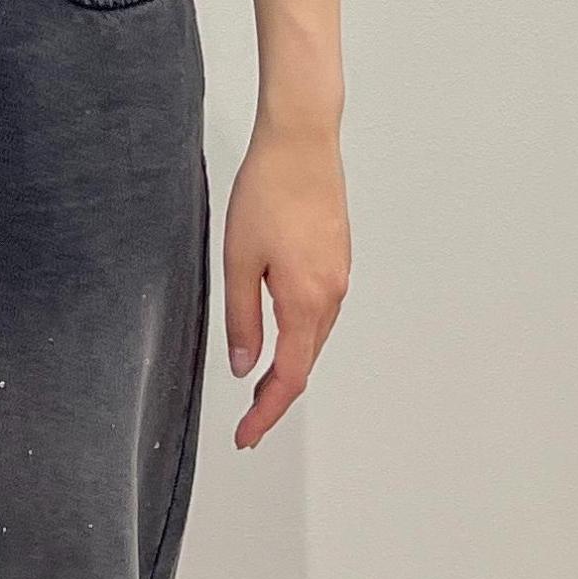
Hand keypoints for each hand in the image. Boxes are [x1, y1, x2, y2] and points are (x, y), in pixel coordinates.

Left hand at [223, 121, 349, 448]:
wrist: (302, 143)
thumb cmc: (268, 193)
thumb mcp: (238, 260)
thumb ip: (242, 319)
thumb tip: (245, 367)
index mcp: (306, 300)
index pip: (290, 377)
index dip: (267, 412)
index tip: (246, 435)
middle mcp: (331, 294)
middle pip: (306, 362)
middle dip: (276, 395)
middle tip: (247, 421)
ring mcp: (339, 276)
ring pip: (314, 338)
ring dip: (289, 365)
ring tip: (258, 385)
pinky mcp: (337, 258)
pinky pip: (320, 312)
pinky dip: (299, 335)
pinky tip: (279, 334)